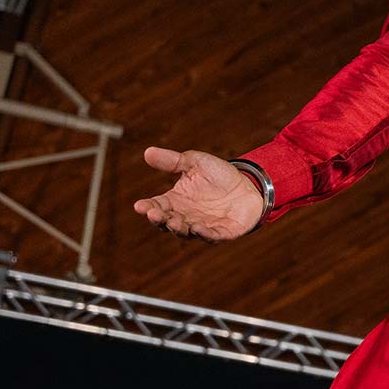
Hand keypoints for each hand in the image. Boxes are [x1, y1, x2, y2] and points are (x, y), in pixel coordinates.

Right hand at [132, 146, 264, 241]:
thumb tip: (147, 152)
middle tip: (154, 214)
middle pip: (167, 222)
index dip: (148, 207)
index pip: (157, 206)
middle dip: (160, 219)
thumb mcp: (194, 163)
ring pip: (186, 232)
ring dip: (179, 228)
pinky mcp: (223, 232)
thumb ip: (172, 161)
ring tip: (173, 222)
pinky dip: (204, 234)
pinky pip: (212, 236)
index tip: (139, 206)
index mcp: (175, 201)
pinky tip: (198, 229)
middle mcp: (186, 217)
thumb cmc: (218, 175)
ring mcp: (204, 226)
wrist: (248, 185)